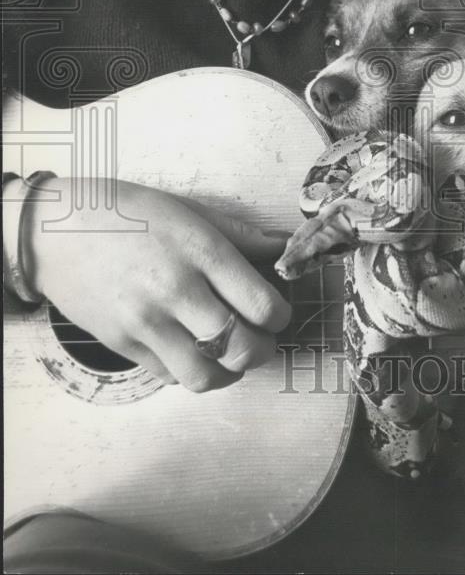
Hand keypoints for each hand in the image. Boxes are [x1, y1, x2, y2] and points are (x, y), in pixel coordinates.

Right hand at [23, 178, 291, 392]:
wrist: (56, 232)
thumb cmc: (127, 212)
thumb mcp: (190, 210)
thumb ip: (242, 236)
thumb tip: (285, 247)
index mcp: (200, 252)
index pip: (262, 305)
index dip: (282, 316)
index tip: (279, 312)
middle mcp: (176, 292)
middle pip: (241, 348)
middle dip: (263, 350)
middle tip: (263, 338)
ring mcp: (146, 323)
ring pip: (206, 376)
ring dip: (229, 372)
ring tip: (232, 354)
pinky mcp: (122, 346)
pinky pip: (170, 376)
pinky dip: (192, 371)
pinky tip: (195, 350)